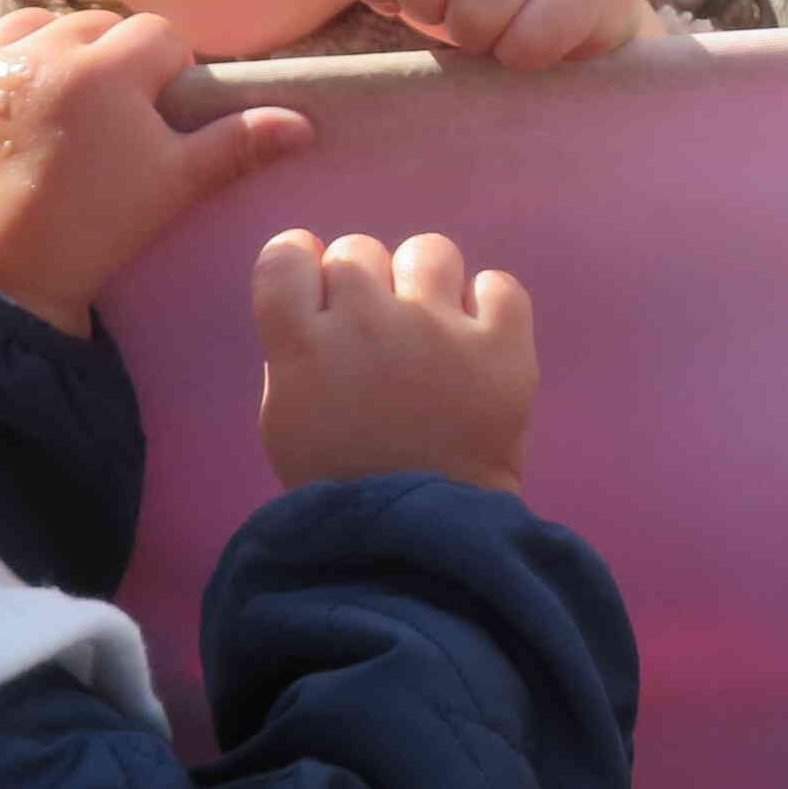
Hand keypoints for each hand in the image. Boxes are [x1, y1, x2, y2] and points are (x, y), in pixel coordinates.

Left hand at [0, 9, 309, 336]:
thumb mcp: (177, 185)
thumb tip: (301, 122)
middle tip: (115, 117)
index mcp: (106, 67)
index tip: (163, 113)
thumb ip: (237, 144)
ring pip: (31, 24)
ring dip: (51, 49)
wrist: (7, 279)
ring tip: (61, 98)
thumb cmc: (99, 228)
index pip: (158, 36)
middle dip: (112, 58)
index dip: (170, 72)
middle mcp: (41, 50)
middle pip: (95, 25)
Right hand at [255, 231, 537, 495]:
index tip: (317, 286)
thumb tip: (318, 295)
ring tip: (431, 331)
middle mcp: (367, 324)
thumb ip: (295, 350)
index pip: (285, 255)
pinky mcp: (502, 349)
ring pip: (429, 251)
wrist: (423, 538)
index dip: (301, 263)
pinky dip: (490, 307)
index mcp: (301, 346)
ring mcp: (438, 331)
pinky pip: (499, 286)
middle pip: (358, 250)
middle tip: (377, 335)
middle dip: (364, 285)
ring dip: (426, 283)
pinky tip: (478, 340)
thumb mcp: (286, 420)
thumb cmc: (343, 483)